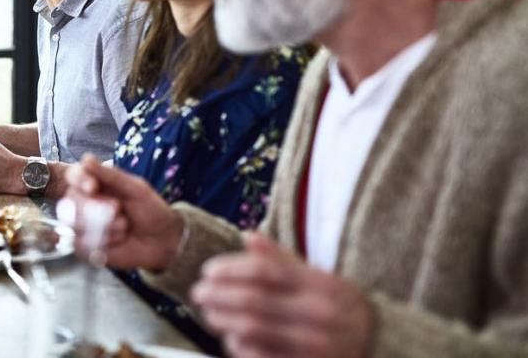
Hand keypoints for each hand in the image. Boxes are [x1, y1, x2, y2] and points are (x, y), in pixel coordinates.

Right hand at [62, 154, 182, 270]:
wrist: (163, 241)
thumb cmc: (151, 210)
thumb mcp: (135, 188)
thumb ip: (110, 175)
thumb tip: (86, 159)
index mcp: (95, 184)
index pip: (73, 176)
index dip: (78, 180)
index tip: (92, 187)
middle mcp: (85, 203)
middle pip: (71, 200)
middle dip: (98, 207)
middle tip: (118, 209)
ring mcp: (83, 225)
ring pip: (76, 223)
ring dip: (105, 225)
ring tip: (124, 226)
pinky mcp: (86, 247)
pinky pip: (83, 243)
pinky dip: (105, 241)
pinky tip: (119, 239)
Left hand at [191, 232, 373, 357]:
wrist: (382, 345)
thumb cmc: (340, 307)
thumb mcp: (319, 278)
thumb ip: (281, 259)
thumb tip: (247, 235)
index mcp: (320, 284)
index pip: (263, 271)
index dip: (229, 270)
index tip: (208, 271)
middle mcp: (318, 313)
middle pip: (252, 301)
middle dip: (217, 296)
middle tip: (197, 292)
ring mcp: (314, 344)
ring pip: (253, 330)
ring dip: (222, 321)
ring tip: (208, 314)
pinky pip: (263, 357)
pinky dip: (240, 347)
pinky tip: (229, 339)